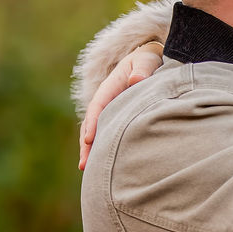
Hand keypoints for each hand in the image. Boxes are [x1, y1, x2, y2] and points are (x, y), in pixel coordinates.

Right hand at [78, 44, 163, 170]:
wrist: (148, 61)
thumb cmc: (148, 61)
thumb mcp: (146, 61)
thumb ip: (142, 69)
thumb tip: (136, 80)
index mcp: (110, 86)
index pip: (99, 105)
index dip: (93, 122)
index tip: (90, 139)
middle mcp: (106, 100)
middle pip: (92, 124)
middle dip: (87, 145)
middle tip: (84, 164)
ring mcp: (109, 111)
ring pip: (97, 132)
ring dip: (91, 150)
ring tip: (87, 170)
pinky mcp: (115, 119)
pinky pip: (106, 134)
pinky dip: (102, 148)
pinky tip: (102, 166)